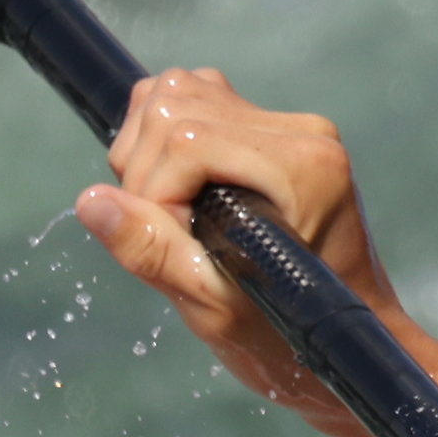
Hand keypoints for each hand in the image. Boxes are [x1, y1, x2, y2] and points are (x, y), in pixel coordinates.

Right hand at [72, 68, 435, 436]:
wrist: (345, 343)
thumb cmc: (291, 340)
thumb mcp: (215, 307)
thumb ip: (154, 253)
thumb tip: (92, 202)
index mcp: (302, 168)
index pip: (186, 139)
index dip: (153, 190)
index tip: (169, 243)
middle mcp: (302, 134)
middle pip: (175, 103)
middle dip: (145, 169)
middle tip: (169, 232)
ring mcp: (291, 128)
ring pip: (178, 93)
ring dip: (149, 152)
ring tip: (173, 214)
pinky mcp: (275, 132)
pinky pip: (197, 102)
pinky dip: (167, 143)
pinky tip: (182, 193)